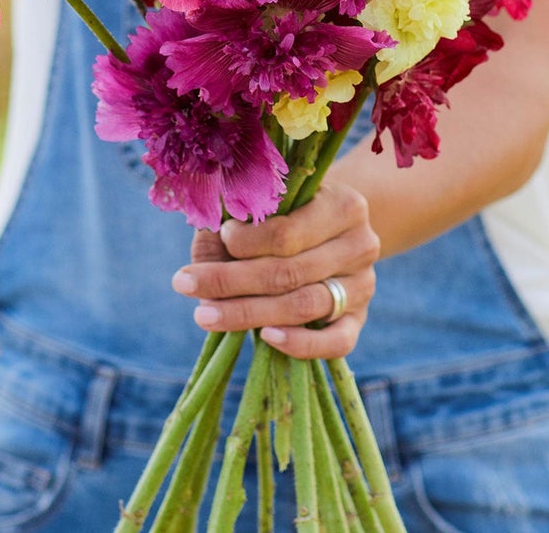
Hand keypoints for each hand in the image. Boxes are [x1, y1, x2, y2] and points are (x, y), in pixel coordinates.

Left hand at [170, 181, 379, 359]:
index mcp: (343, 205)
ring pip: (305, 306)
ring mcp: (364, 285)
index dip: (246, 241)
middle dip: (231, 281)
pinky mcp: (360, 320)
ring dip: (249, 314)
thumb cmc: (290, 212)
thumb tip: (204, 256)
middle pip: (290, 272)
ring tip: (204, 315)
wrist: (334, 229)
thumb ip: (236, 222)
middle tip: (184, 284)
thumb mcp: (267, 204)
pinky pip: (337, 342)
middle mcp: (361, 245)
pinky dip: (302, 344)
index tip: (219, 235)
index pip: (288, 233)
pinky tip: (265, 339)